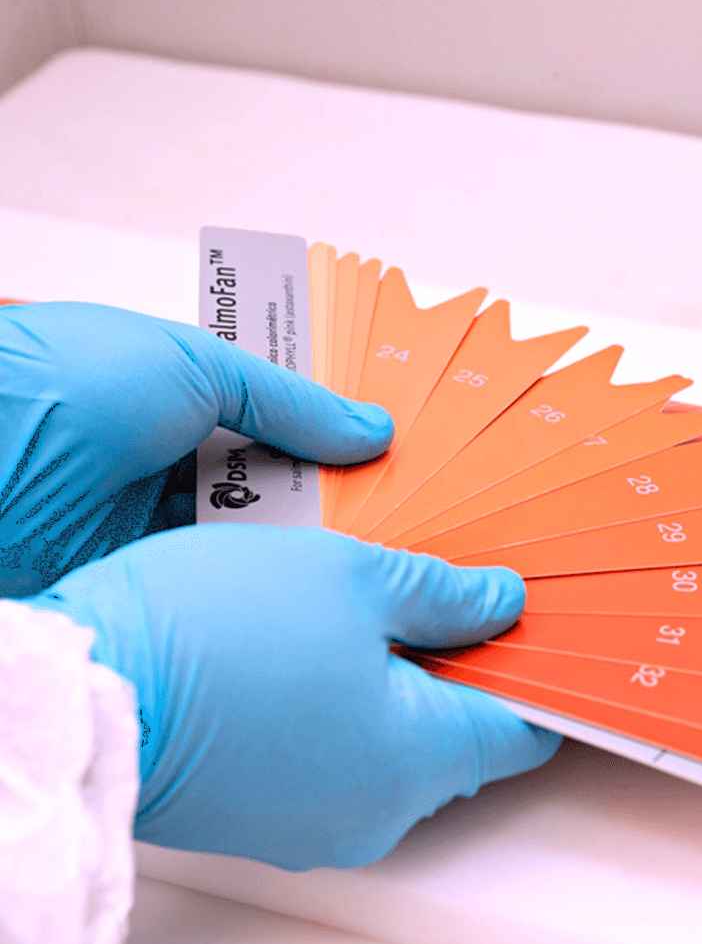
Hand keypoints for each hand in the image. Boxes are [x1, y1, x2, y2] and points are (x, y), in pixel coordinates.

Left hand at [0, 302, 393, 596]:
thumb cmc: (56, 383)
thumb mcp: (192, 364)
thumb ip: (288, 400)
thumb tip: (372, 428)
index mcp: (172, 388)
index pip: (274, 411)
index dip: (331, 428)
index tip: (395, 449)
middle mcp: (164, 452)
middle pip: (271, 473)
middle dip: (330, 486)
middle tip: (402, 504)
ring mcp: (147, 516)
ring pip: (249, 528)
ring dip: (299, 534)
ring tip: (374, 542)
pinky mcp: (135, 572)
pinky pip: (213, 575)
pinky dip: (256, 577)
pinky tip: (311, 579)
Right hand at [24, 523, 559, 869]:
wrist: (78, 692)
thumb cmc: (213, 633)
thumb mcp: (352, 578)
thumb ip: (442, 595)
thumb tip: (501, 603)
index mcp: (418, 762)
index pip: (523, 729)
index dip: (538, 668)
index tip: (542, 622)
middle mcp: (376, 811)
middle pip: (457, 733)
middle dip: (461, 658)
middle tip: (449, 584)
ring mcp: (315, 821)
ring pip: (391, 741)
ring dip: (393, 674)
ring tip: (371, 599)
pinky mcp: (263, 811)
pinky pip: (333, 754)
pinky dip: (340, 702)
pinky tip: (315, 642)